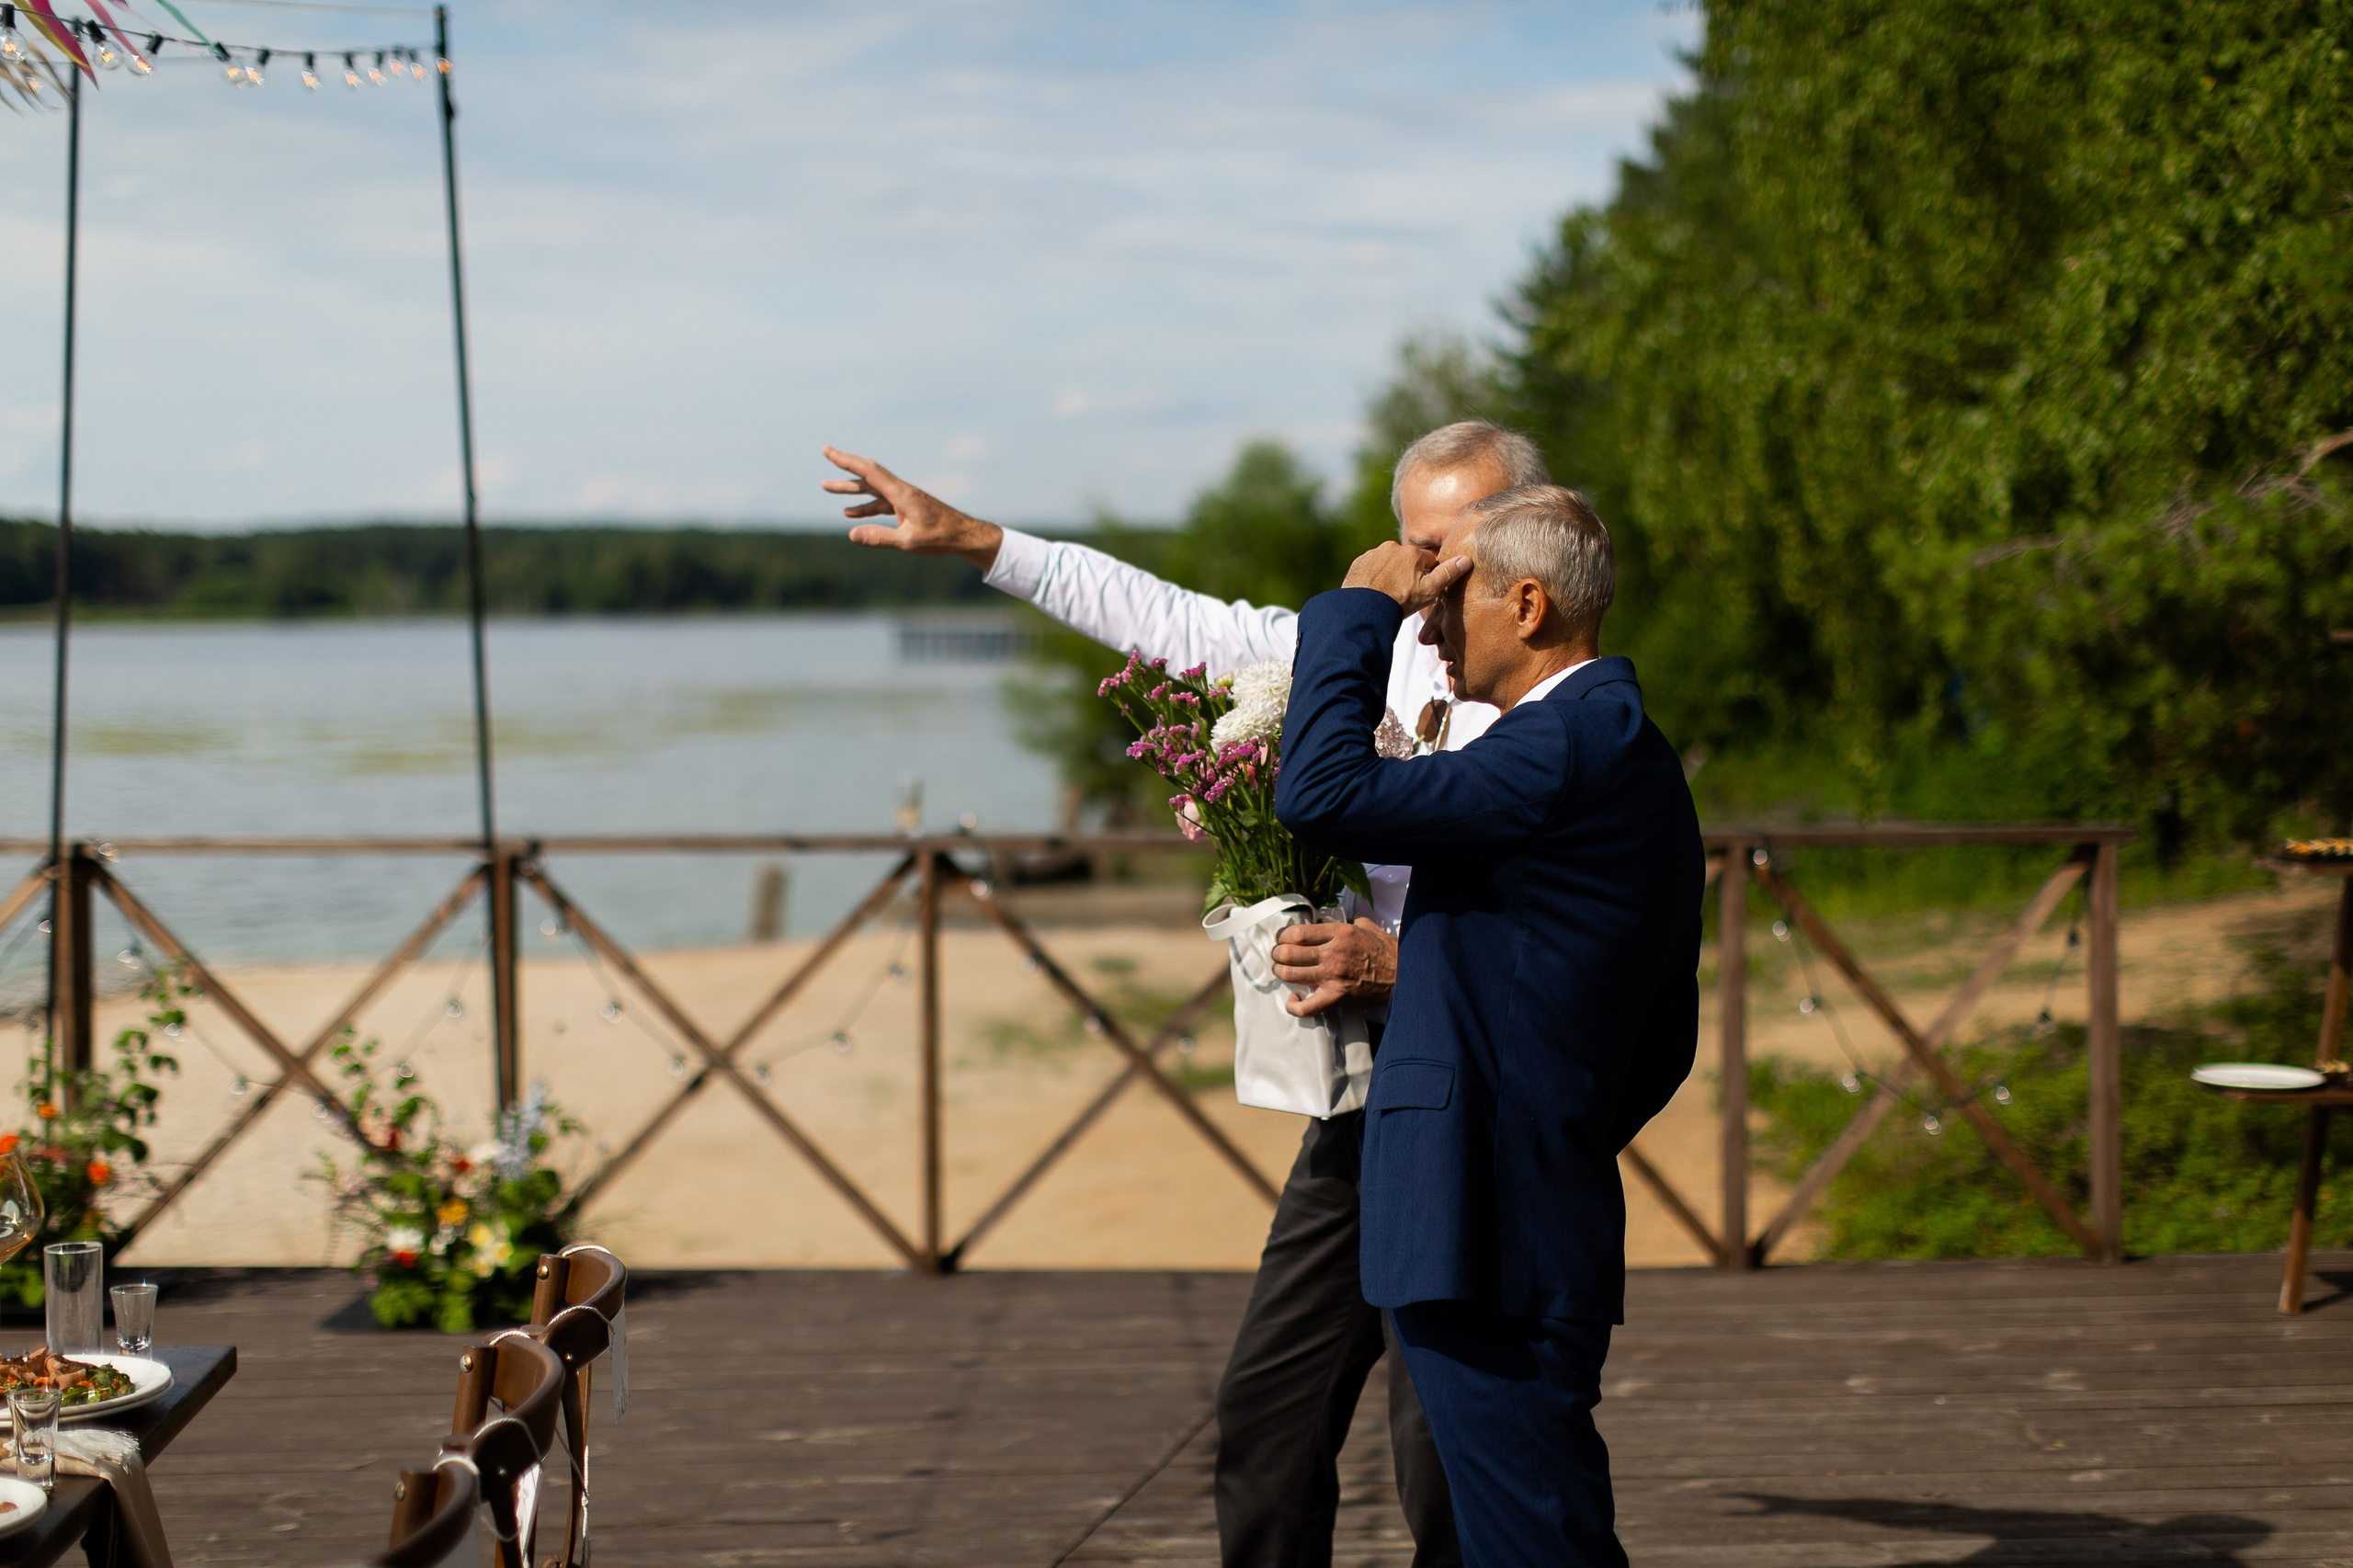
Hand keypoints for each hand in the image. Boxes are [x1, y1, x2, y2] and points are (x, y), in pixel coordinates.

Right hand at [821, 447, 1004, 568]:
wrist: (965, 536)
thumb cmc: (941, 538)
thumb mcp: (908, 541)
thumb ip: (879, 537)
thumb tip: (851, 534)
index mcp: (900, 493)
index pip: (869, 471)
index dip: (846, 460)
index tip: (828, 450)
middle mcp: (900, 491)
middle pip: (868, 473)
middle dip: (845, 464)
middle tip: (825, 452)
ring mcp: (903, 499)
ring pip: (872, 489)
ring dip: (850, 488)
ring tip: (826, 486)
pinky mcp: (906, 508)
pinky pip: (880, 503)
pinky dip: (864, 505)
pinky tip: (850, 513)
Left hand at [1270, 919, 1396, 1015]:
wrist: (1403, 975)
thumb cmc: (1385, 951)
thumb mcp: (1366, 926)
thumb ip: (1346, 921)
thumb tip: (1330, 923)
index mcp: (1339, 933)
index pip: (1297, 933)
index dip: (1283, 936)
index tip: (1282, 939)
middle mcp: (1332, 954)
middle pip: (1289, 953)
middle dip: (1277, 954)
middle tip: (1278, 955)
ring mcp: (1332, 977)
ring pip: (1291, 975)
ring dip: (1280, 972)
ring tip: (1281, 971)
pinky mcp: (1336, 998)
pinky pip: (1306, 1007)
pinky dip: (1294, 1005)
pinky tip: (1294, 998)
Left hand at [1341, 540, 1471, 614]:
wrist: (1364, 610)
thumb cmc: (1400, 601)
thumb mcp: (1429, 591)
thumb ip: (1448, 574)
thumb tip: (1466, 559)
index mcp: (1412, 553)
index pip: (1429, 561)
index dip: (1429, 577)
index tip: (1422, 590)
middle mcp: (1392, 547)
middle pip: (1408, 560)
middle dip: (1409, 573)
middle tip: (1405, 594)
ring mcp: (1374, 554)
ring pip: (1389, 563)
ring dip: (1391, 574)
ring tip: (1389, 594)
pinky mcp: (1359, 563)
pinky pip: (1372, 567)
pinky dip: (1375, 576)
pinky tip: (1375, 592)